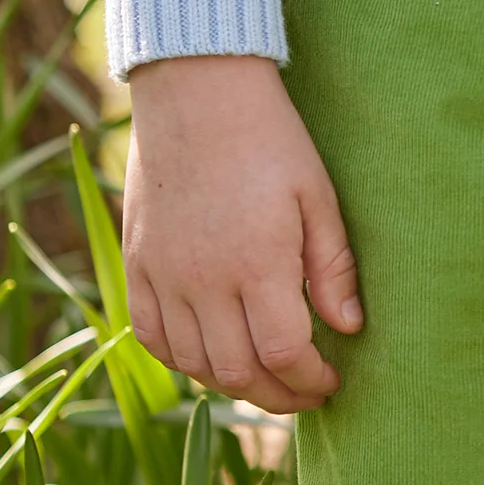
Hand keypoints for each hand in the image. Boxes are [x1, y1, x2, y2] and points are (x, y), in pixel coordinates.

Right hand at [122, 54, 363, 414]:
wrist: (196, 90)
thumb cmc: (270, 138)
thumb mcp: (318, 195)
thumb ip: (333, 267)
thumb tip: (348, 329)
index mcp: (256, 263)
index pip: (282, 354)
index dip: (310, 380)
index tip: (333, 381)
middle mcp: (202, 279)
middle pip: (236, 372)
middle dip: (278, 395)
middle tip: (306, 391)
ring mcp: (162, 274)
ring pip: (191, 364)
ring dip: (231, 384)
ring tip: (265, 378)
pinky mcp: (135, 263)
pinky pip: (150, 336)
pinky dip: (181, 360)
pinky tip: (210, 356)